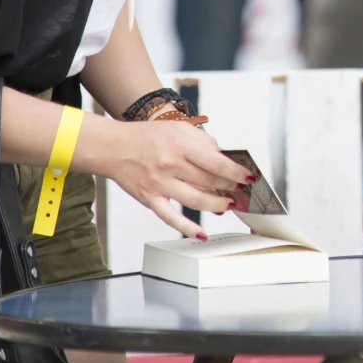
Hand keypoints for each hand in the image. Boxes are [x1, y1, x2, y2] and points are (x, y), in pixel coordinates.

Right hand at [102, 120, 253, 237]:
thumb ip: (203, 142)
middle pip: (210, 182)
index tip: (249, 177)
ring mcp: (160, 184)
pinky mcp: (150, 199)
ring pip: (196, 200)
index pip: (217, 162)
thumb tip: (223, 159)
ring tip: (228, 205)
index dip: (237, 172)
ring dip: (217, 205)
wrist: (113, 147)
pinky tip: (202, 234)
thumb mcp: (179, 129)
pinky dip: (188, 228)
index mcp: (181, 144)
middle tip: (240, 191)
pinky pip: (171, 218)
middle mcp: (171, 164)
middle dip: (230, 188)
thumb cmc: (148, 137)